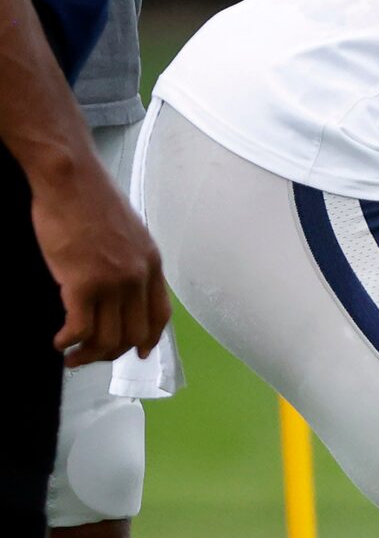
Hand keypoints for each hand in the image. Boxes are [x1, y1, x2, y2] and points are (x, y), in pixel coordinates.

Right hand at [28, 150, 167, 365]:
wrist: (71, 180)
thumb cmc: (90, 200)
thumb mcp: (128, 232)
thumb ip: (130, 258)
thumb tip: (122, 281)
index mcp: (152, 264)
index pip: (160, 315)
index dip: (148, 339)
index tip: (138, 352)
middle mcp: (138, 277)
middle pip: (133, 333)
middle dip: (111, 353)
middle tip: (90, 357)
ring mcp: (113, 282)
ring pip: (107, 337)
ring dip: (88, 354)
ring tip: (71, 356)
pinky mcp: (83, 284)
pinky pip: (80, 328)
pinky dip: (69, 342)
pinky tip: (59, 342)